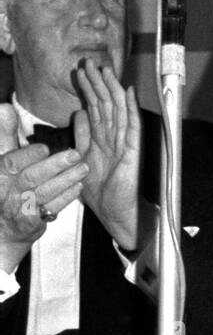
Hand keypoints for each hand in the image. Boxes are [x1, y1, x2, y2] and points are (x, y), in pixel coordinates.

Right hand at [0, 104, 88, 261]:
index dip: (27, 155)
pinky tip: (79, 186)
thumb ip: (5, 135)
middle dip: (53, 166)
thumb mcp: (1, 160)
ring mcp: (19, 208)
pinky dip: (65, 197)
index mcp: (0, 173)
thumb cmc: (4, 186)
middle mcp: (7, 191)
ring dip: (66, 180)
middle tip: (75, 155)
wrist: (1, 227)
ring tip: (84, 168)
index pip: (11, 163)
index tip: (45, 148)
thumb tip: (4, 107)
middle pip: (30, 178)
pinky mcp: (32, 222)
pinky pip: (51, 209)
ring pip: (44, 193)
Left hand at [73, 61, 141, 249]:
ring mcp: (124, 142)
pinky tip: (128, 93)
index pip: (95, 107)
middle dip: (97, 83)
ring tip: (104, 70)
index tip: (80, 73)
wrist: (114, 212)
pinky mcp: (133, 150)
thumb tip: (79, 113)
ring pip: (117, 110)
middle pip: (105, 104)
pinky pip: (132, 126)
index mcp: (101, 138)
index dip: (88, 90)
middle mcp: (113, 136)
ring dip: (111, 90)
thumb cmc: (101, 191)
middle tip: (89, 63)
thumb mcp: (82, 159)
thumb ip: (81, 136)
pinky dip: (130, 109)